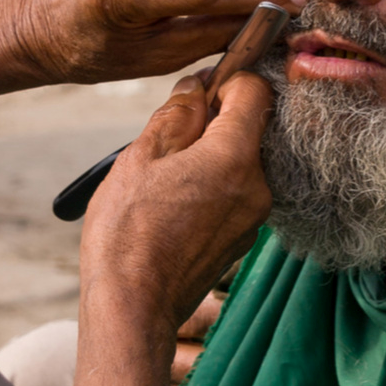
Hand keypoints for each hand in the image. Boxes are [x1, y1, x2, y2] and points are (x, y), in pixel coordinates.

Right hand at [67, 72, 272, 385]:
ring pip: (239, 162)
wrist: (133, 306)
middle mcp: (258, 185)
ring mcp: (254, 216)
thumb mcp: (141, 158)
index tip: (198, 89)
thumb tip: (197, 87)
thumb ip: (176, 114)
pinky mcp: (243, 238)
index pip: (254, 91)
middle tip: (168, 138)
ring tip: (164, 178)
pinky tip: (173, 204)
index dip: (227, 79)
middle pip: (248, 128)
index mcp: (235, 156)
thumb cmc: (128, 232)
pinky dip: (211, 186)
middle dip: (212, 122)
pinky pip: (234, 193)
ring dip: (209, 156)